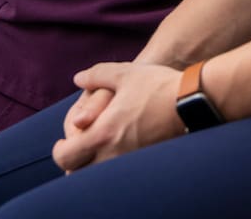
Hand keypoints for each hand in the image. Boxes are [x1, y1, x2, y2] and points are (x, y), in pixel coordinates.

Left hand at [53, 62, 182, 171]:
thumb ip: (97, 75)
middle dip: (73, 163)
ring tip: (96, 149)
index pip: (66, 157)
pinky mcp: (143, 162)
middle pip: (78, 174)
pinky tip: (118, 149)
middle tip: (76, 149)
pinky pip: (118, 173)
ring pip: (97, 177)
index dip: (59, 150)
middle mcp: (112, 154)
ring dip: (91, 166)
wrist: (190, 101)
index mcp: (102, 133)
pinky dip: (110, 166)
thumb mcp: (124, 73)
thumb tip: (78, 78)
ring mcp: (129, 162)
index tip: (62, 142)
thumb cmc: (156, 85)